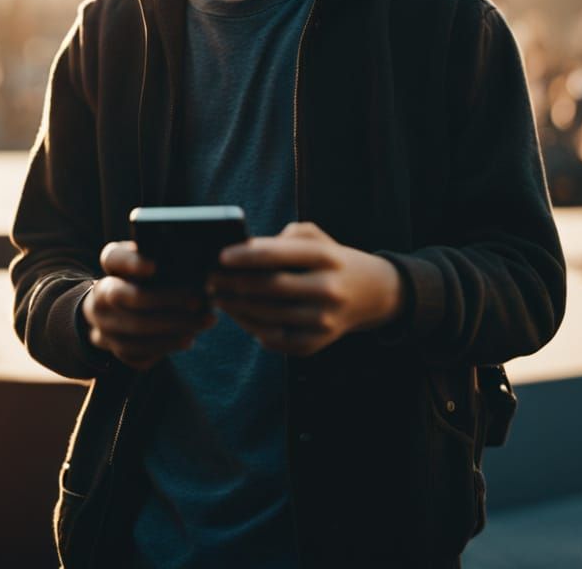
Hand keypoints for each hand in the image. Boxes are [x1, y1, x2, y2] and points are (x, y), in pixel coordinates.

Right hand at [81, 240, 215, 370]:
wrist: (120, 312)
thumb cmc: (148, 279)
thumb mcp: (152, 261)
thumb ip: (164, 255)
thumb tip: (195, 259)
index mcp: (109, 269)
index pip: (113, 259)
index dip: (131, 263)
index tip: (153, 266)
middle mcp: (99, 299)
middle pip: (132, 299)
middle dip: (170, 302)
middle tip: (199, 301)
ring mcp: (103, 328)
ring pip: (136, 333)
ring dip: (174, 330)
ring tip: (202, 322)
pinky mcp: (113, 350)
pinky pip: (138, 355)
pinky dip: (165, 348)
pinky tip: (187, 338)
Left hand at [208, 221, 403, 356]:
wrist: (372, 294)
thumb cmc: (333, 260)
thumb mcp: (318, 238)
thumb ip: (284, 238)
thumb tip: (247, 251)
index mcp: (326, 257)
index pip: (277, 255)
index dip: (245, 256)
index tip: (220, 256)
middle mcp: (327, 289)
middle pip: (268, 288)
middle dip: (233, 283)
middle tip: (209, 279)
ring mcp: (323, 320)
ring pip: (267, 316)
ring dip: (236, 307)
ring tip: (218, 296)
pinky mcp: (317, 343)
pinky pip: (275, 339)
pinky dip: (252, 327)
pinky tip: (240, 315)